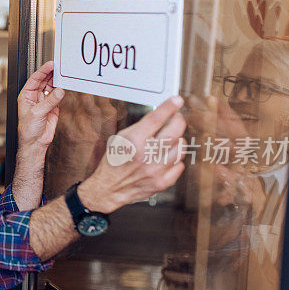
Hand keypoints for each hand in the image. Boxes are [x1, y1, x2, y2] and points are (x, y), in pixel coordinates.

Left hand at [17, 61, 65, 151]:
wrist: (35, 143)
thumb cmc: (28, 130)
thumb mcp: (37, 113)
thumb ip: (49, 102)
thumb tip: (59, 91)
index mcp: (26, 95)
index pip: (35, 79)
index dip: (43, 71)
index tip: (50, 64)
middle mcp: (35, 96)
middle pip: (44, 80)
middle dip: (51, 73)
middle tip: (60, 67)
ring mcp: (44, 101)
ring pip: (52, 87)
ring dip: (58, 81)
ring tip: (64, 75)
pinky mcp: (53, 107)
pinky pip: (58, 96)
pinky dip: (62, 91)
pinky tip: (66, 86)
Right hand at [78, 96, 187, 213]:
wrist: (108, 189)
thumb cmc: (113, 162)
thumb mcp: (120, 139)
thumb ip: (140, 128)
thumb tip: (159, 116)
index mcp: (133, 142)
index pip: (156, 119)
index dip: (169, 107)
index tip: (177, 100)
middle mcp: (145, 155)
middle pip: (174, 132)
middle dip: (179, 121)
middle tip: (177, 119)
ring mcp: (155, 170)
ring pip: (180, 148)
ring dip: (178, 141)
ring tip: (170, 140)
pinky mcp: (161, 182)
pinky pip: (179, 166)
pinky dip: (175, 160)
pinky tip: (167, 158)